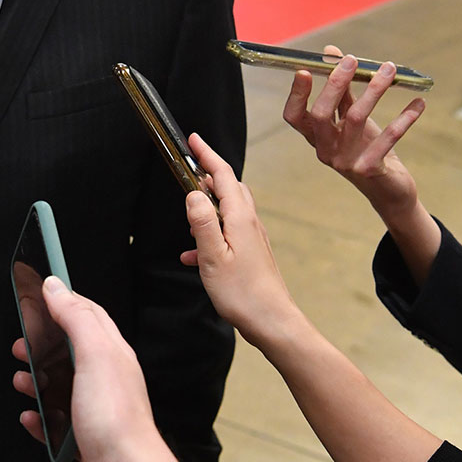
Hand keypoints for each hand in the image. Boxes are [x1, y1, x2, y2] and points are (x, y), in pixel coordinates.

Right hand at [10, 278, 206, 461]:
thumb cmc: (116, 419)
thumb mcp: (94, 354)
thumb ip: (75, 317)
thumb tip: (56, 286)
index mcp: (112, 353)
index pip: (89, 314)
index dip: (64, 300)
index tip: (39, 293)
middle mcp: (105, 378)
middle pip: (69, 350)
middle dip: (42, 345)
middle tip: (21, 344)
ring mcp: (94, 409)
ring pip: (60, 386)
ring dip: (36, 381)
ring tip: (22, 380)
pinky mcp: (84, 437)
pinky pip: (55, 421)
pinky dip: (39, 416)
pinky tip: (31, 416)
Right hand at [177, 135, 303, 344]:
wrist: (273, 321)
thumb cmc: (243, 293)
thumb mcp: (213, 257)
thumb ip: (201, 222)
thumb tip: (193, 193)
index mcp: (239, 218)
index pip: (222, 174)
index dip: (207, 154)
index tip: (193, 140)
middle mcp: (249, 222)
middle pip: (229, 187)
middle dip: (209, 174)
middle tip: (189, 169)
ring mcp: (252, 237)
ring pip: (229, 209)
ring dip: (208, 205)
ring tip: (188, 213)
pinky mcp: (252, 253)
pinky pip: (228, 233)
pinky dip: (210, 235)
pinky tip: (194, 255)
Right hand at [281, 49, 424, 226]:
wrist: (389, 191)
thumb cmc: (367, 149)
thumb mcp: (352, 120)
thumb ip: (343, 89)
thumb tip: (332, 52)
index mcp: (317, 137)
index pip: (294, 116)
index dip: (296, 94)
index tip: (305, 69)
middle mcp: (326, 150)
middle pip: (321, 114)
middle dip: (336, 83)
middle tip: (352, 59)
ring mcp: (346, 161)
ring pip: (356, 118)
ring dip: (374, 90)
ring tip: (389, 69)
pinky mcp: (370, 169)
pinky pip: (389, 137)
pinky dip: (405, 118)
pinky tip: (419, 104)